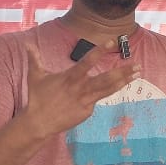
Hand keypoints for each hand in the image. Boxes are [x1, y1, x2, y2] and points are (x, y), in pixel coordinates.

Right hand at [22, 39, 139, 137]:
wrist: (39, 122)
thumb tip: (27, 45)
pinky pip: (97, 100)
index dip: (100, 51)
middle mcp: (81, 88)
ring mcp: (85, 101)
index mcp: (70, 77)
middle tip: (137, 65)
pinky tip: (115, 87)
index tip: (112, 42)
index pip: (88, 61)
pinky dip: (105, 93)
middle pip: (106, 79)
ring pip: (108, 90)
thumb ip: (35, 59)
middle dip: (123, 72)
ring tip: (137, 74)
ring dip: (123, 82)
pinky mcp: (87, 112)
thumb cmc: (37, 97)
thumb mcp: (35, 76)